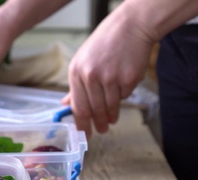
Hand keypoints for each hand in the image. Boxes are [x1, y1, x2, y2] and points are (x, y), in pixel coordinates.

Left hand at [62, 10, 154, 135]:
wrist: (130, 27)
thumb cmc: (105, 44)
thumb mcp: (83, 61)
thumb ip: (76, 85)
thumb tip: (66, 104)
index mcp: (76, 72)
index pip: (78, 107)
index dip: (82, 125)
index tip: (85, 135)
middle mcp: (91, 76)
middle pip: (95, 111)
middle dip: (99, 124)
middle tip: (102, 130)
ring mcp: (110, 78)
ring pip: (111, 106)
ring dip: (112, 114)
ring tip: (113, 118)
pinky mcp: (128, 78)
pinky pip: (125, 96)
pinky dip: (124, 94)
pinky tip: (123, 83)